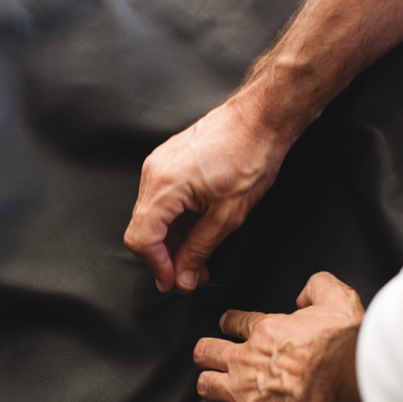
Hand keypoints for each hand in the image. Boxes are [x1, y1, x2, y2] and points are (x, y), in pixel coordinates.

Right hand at [123, 92, 289, 293]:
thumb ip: (199, 251)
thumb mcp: (228, 216)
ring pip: (152, 217)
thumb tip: (183, 278)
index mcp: (164, 185)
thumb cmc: (250, 155)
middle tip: (191, 275)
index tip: (174, 283)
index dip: (157, 267)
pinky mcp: (168, 162)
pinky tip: (198, 229)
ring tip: (200, 255)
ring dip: (173, 241)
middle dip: (166, 257)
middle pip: (143, 230)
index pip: (142, 240)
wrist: (261, 118)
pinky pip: (162, 200)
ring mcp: (158, 164)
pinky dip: (176, 221)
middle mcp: (153, 172)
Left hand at [193, 272, 367, 401]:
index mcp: (265, 331)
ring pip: (206, 385)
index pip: (234, 322)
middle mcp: (246, 359)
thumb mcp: (338, 300)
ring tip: (208, 387)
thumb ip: (319, 287)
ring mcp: (244, 392)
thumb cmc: (342, 347)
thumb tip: (306, 293)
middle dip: (205, 353)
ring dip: (206, 385)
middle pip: (207, 352)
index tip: (227, 323)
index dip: (228, 322)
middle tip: (207, 355)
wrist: (345, 384)